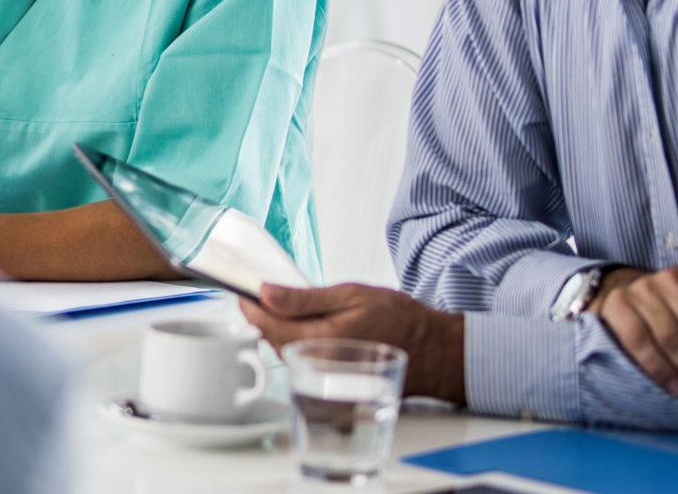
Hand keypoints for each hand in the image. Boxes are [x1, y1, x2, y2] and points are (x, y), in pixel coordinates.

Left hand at [240, 283, 465, 402]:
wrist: (434, 352)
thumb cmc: (400, 320)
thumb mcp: (350, 295)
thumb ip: (304, 298)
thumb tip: (266, 293)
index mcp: (320, 340)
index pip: (267, 325)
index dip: (250, 307)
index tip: (243, 292)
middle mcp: (318, 365)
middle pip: (272, 341)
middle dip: (263, 318)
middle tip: (264, 297)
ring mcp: (325, 379)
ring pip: (286, 353)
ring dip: (279, 332)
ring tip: (287, 311)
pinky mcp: (333, 384)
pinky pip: (304, 365)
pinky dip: (297, 346)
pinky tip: (307, 332)